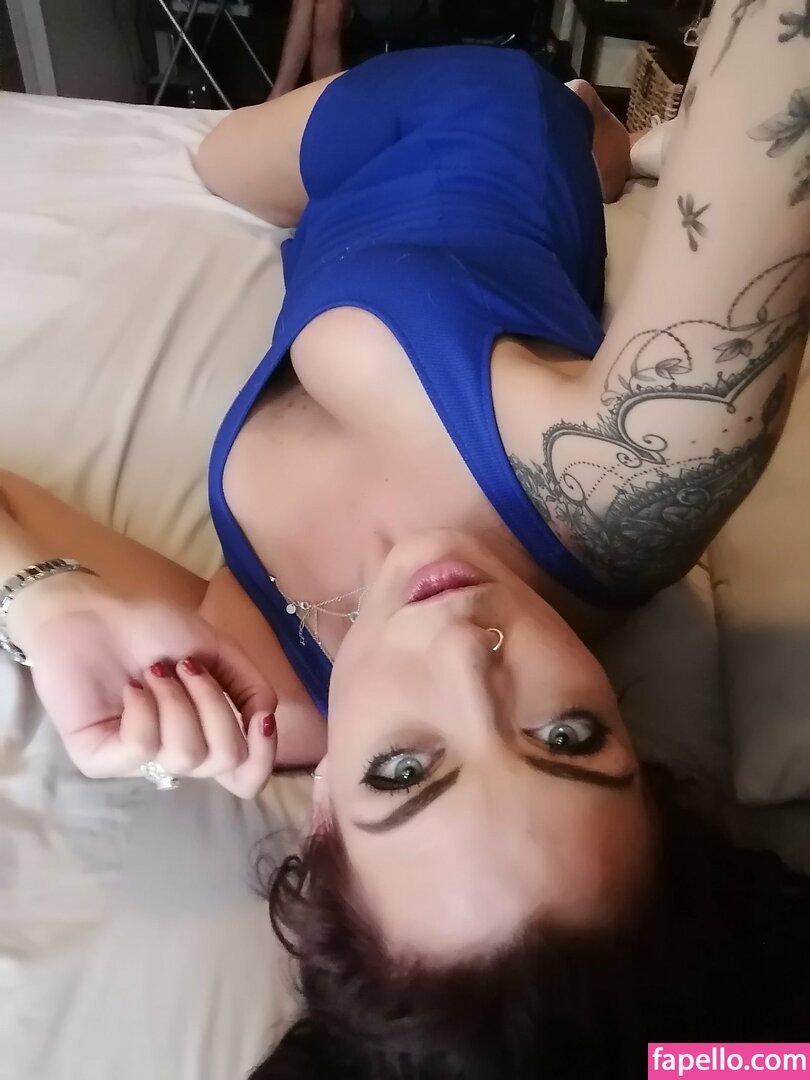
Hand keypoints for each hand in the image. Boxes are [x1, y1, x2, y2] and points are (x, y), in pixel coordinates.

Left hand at [12, 575, 277, 797]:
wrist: (91, 612)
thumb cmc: (151, 627)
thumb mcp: (216, 648)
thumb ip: (251, 685)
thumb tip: (267, 719)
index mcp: (206, 733)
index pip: (246, 778)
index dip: (264, 756)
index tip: (262, 718)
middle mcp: (176, 754)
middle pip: (227, 761)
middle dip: (216, 705)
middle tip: (188, 667)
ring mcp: (138, 762)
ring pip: (187, 755)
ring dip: (178, 701)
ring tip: (154, 672)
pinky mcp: (100, 761)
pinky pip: (143, 747)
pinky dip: (145, 708)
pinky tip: (131, 687)